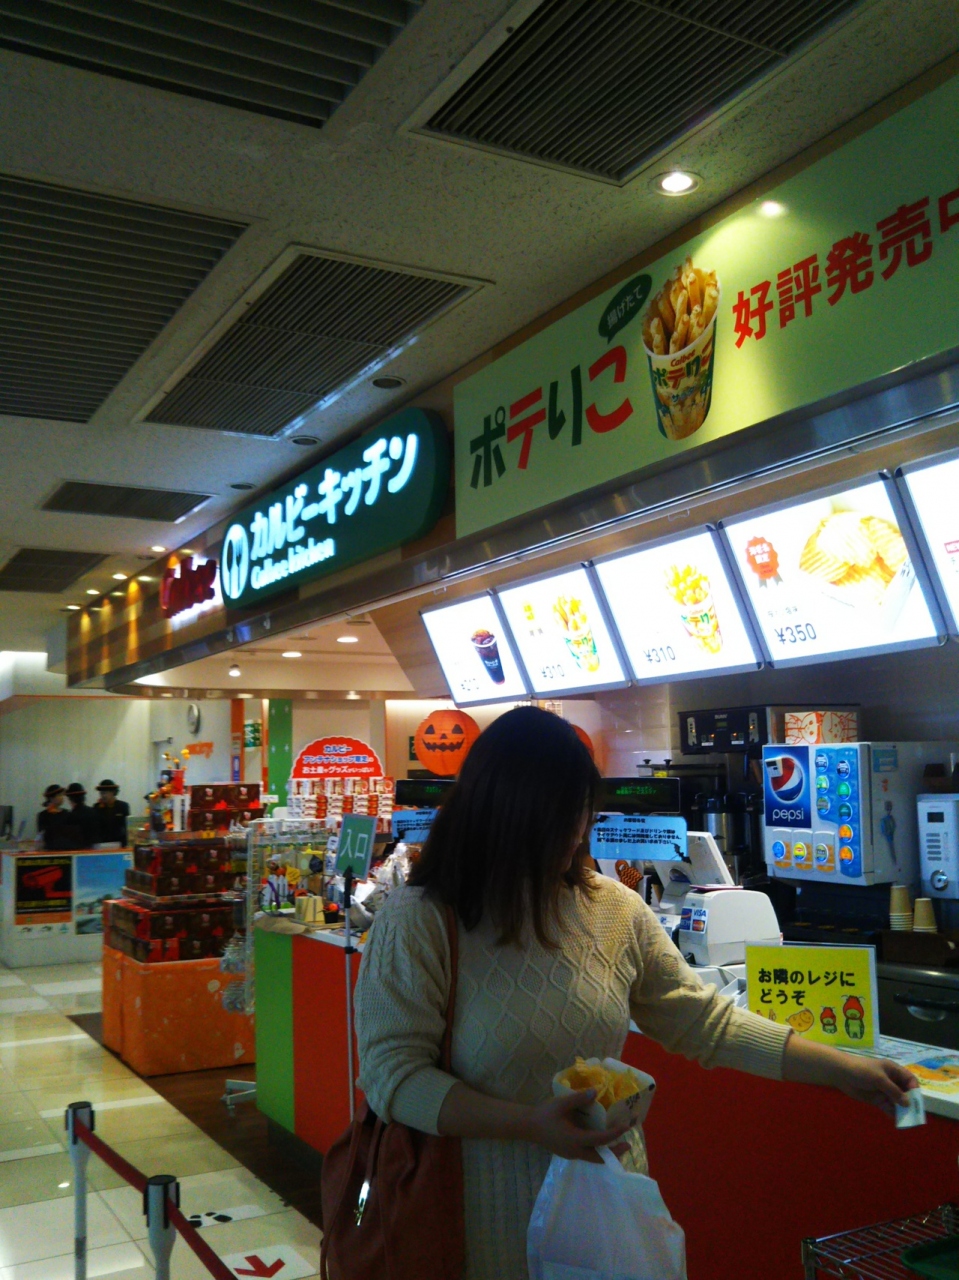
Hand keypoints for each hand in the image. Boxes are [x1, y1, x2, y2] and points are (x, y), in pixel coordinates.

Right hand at [523, 1089, 629, 1162]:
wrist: (528, 1126)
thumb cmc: (544, 1114)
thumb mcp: (561, 1104)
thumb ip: (579, 1099)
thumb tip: (596, 1092)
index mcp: (575, 1140)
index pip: (600, 1140)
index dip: (614, 1134)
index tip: (626, 1127)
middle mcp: (575, 1151)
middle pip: (600, 1158)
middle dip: (615, 1153)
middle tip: (627, 1145)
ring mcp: (571, 1154)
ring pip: (593, 1158)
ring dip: (606, 1153)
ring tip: (616, 1143)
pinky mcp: (568, 1153)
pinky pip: (587, 1154)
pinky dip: (597, 1150)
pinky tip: (598, 1139)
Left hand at [783, 1034, 918, 1117]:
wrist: (841, 1073)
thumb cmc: (862, 1070)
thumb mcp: (879, 1078)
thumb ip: (893, 1091)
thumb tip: (907, 1103)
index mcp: (893, 1070)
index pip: (909, 1079)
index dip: (914, 1089)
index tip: (916, 1100)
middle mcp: (891, 1080)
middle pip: (905, 1092)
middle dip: (910, 1102)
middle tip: (914, 1114)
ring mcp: (884, 1091)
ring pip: (897, 1101)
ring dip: (902, 1110)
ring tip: (907, 1120)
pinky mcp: (877, 1099)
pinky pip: (888, 1107)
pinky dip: (893, 1113)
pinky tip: (897, 1120)